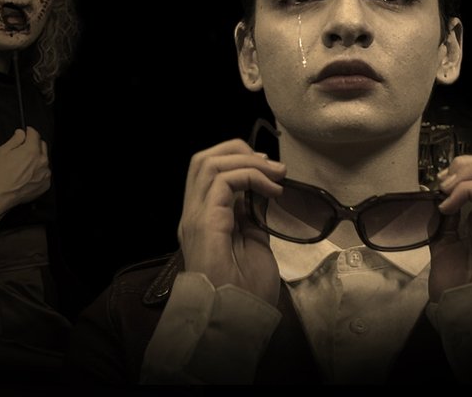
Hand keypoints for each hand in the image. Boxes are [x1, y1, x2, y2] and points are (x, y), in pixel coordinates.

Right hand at [0, 127, 51, 209]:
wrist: (2, 194)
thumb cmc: (1, 175)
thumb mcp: (3, 151)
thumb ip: (15, 139)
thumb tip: (21, 133)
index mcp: (31, 151)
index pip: (35, 134)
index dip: (29, 132)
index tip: (27, 132)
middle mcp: (41, 161)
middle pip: (42, 146)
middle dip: (34, 145)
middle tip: (24, 150)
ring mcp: (45, 173)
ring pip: (44, 160)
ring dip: (37, 160)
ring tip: (24, 167)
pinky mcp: (46, 183)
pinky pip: (45, 173)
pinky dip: (39, 172)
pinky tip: (28, 176)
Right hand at [178, 139, 285, 305]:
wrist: (236, 320)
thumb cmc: (245, 293)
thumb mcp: (254, 244)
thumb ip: (251, 218)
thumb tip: (260, 195)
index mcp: (204, 220)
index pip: (209, 173)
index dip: (239, 161)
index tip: (270, 170)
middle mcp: (194, 215)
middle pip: (203, 160)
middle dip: (238, 150)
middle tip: (271, 165)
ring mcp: (196, 218)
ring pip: (210, 163)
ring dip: (249, 162)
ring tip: (276, 174)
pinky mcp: (206, 222)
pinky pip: (224, 181)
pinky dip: (251, 176)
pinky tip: (272, 190)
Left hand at [429, 155, 471, 302]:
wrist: (466, 313)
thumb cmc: (459, 287)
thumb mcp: (444, 243)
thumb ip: (446, 219)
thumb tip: (438, 196)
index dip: (464, 169)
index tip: (439, 182)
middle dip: (469, 164)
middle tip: (444, 180)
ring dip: (470, 172)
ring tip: (447, 188)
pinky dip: (467, 190)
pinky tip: (449, 204)